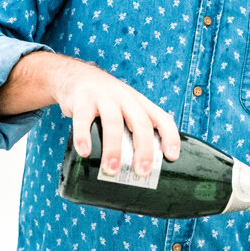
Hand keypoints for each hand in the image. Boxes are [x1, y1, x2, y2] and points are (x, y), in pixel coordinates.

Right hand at [53, 57, 179, 175]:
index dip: (170, 136)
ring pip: (113, 122)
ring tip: (111, 170)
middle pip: (140, 122)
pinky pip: (83, 118)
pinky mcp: (82, 100)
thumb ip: (133, 133)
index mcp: (140, 104)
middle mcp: (126, 99)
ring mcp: (104, 97)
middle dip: (143, 148)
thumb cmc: (107, 101)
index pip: (162, 118)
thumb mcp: (126, 109)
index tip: (171, 157)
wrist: (78, 76)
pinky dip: (83, 136)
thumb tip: (139, 174)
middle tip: (142, 172)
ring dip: (113, 147)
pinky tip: (84, 152)